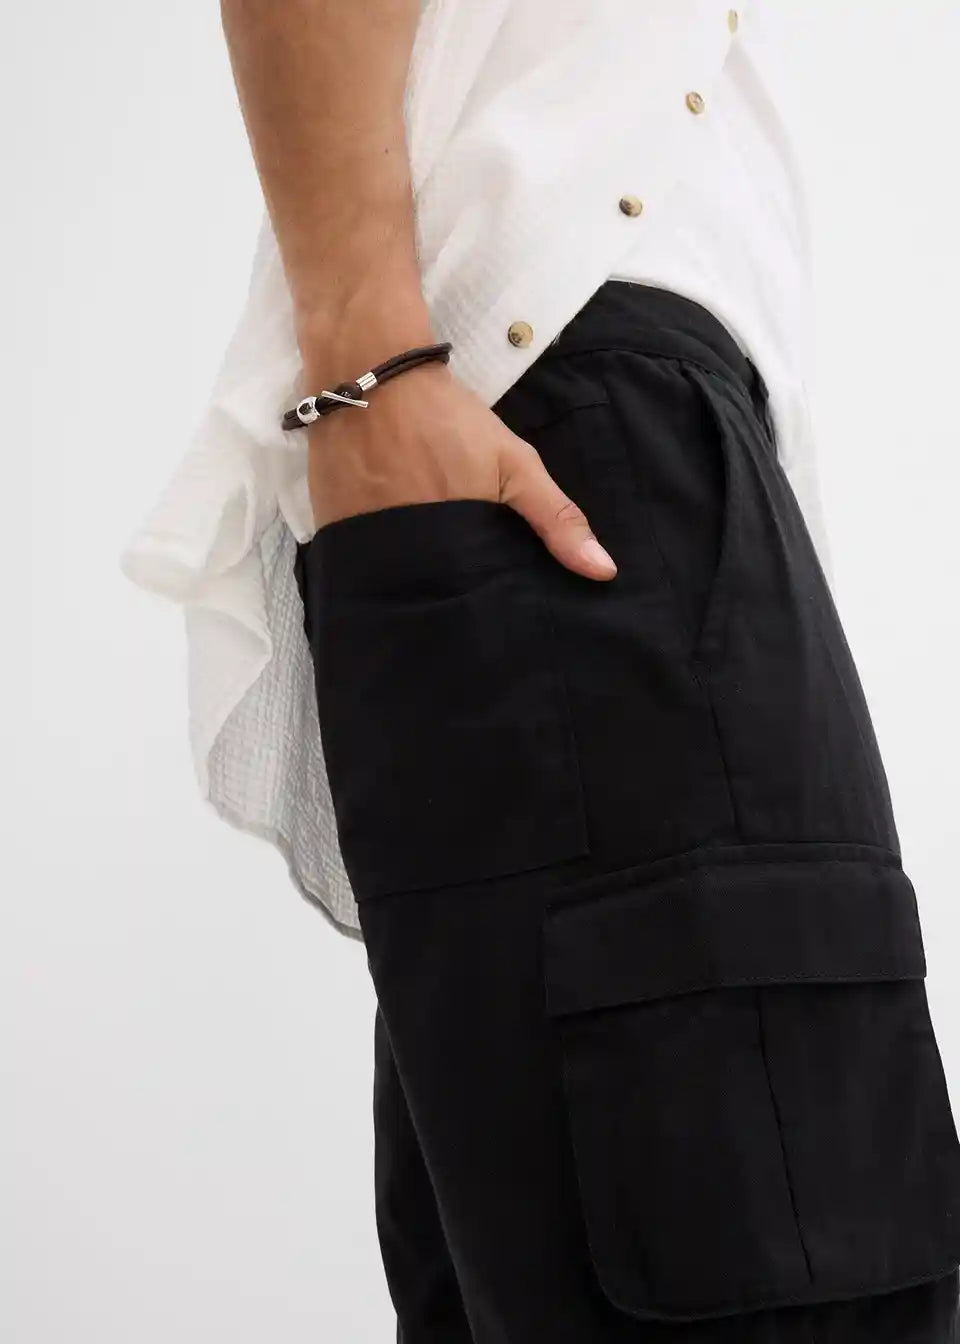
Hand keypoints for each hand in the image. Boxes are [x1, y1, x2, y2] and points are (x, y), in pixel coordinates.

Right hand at [305, 360, 616, 581]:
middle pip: (434, 600)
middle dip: (453, 603)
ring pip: (397, 587)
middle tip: (473, 607)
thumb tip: (604, 573)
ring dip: (416, 587)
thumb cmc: (447, 417)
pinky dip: (381, 568)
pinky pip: (364, 568)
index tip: (505, 615)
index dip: (489, 609)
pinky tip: (397, 562)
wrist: (368, 371)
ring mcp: (364, 545)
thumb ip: (556, 518)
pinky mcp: (333, 534)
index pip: (473, 602)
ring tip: (437, 590)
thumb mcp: (514, 463)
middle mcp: (405, 554)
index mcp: (452, 544)